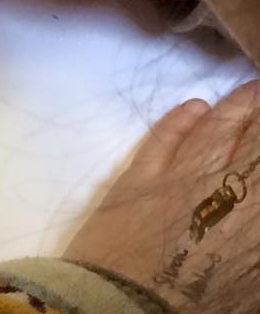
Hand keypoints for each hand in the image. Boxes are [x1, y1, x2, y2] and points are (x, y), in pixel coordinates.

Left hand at [65, 80, 259, 311]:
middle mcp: (228, 190)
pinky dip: (180, 120)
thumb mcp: (250, 284)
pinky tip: (194, 107)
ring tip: (249, 92)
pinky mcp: (137, 177)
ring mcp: (180, 179)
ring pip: (214, 130)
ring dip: (235, 107)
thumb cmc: (201, 311)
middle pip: (255, 140)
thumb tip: (252, 210)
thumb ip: (251, 241)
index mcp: (257, 218)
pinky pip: (163, 139)